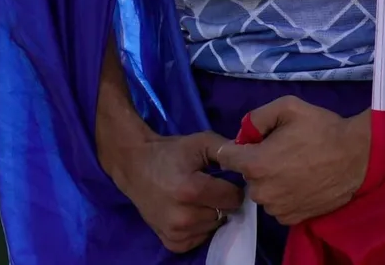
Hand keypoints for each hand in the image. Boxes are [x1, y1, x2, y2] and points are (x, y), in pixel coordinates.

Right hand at [103, 130, 243, 253]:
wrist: (136, 166)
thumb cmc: (170, 152)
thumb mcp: (199, 142)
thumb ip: (226, 150)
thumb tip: (249, 160)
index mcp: (192, 190)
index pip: (233, 198)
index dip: (233, 186)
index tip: (225, 179)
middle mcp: (184, 217)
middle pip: (224, 213)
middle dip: (222, 201)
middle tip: (210, 187)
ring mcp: (176, 232)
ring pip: (213, 227)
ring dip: (212, 214)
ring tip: (199, 198)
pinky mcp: (171, 242)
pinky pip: (199, 239)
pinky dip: (200, 227)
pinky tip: (191, 211)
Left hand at [215, 98, 369, 224]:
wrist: (356, 158)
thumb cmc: (321, 129)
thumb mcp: (288, 107)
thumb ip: (257, 117)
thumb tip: (244, 132)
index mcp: (255, 164)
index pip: (226, 157)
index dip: (237, 145)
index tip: (253, 140)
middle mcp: (261, 192)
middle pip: (246, 174)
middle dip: (257, 161)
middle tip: (283, 149)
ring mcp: (276, 209)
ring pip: (262, 190)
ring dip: (270, 179)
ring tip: (295, 165)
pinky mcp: (290, 219)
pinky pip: (276, 204)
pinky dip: (283, 193)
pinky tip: (301, 180)